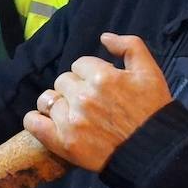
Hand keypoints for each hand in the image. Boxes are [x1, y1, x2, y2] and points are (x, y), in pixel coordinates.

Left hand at [23, 33, 172, 172]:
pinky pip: (33, 123)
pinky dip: (35, 120)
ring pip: (47, 99)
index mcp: (103, 77)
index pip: (79, 65)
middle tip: (88, 102)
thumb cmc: (153, 110)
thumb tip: (104, 37)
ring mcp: (72, 120)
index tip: (100, 86)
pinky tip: (44, 120)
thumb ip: (130, 46)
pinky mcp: (63, 142)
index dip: (89, 74)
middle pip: (63, 81)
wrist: (154, 151)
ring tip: (70, 113)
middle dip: (74, 88)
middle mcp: (84, 97)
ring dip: (56, 103)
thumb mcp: (150, 71)